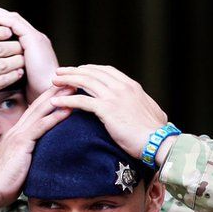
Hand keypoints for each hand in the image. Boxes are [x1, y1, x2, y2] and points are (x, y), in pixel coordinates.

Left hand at [0, 0, 57, 102]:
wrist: (48, 95)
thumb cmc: (34, 92)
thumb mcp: (17, 76)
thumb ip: (8, 67)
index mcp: (32, 46)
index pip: (13, 28)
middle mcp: (35, 39)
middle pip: (13, 20)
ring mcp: (36, 38)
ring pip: (13, 19)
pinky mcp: (34, 40)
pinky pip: (14, 25)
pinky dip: (0, 22)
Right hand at [0, 86, 72, 209]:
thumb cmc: (4, 184)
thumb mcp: (21, 166)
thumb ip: (30, 157)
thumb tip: (43, 159)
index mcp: (15, 135)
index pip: (35, 112)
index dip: (49, 99)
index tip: (64, 90)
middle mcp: (16, 130)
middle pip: (39, 105)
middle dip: (56, 91)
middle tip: (73, 79)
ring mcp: (17, 135)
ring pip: (41, 111)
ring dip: (59, 98)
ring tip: (74, 87)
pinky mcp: (21, 144)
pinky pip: (40, 127)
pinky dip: (55, 117)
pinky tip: (68, 109)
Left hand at [51, 65, 169, 162]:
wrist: (159, 142)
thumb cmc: (155, 133)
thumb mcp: (151, 112)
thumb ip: (142, 106)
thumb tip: (143, 108)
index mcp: (132, 86)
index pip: (106, 71)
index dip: (90, 69)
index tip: (78, 71)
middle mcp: (122, 87)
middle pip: (92, 73)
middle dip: (74, 71)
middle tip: (59, 73)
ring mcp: (114, 97)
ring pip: (85, 82)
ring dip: (67, 80)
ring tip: (53, 82)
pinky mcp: (107, 110)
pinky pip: (81, 101)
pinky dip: (66, 100)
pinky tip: (55, 102)